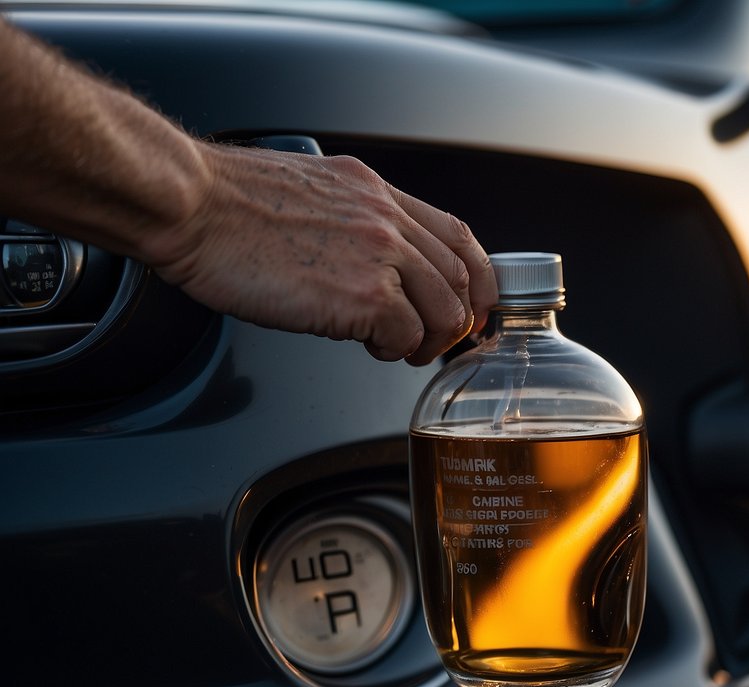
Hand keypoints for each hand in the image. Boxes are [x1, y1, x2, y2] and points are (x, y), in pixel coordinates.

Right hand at [144, 142, 496, 363]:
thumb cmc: (225, 205)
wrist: (191, 206)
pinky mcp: (362, 295)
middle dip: (457, 319)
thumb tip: (365, 258)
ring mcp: (380, 256)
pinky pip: (406, 335)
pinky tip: (370, 346)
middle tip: (433, 342)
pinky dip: (395, 350)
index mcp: (375, 192)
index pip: (456, 234)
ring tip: (399, 349)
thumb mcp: (309, 192)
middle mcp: (387, 220)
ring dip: (428, 340)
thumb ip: (350, 219)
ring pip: (444, 310)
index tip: (473, 303)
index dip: (476, 276)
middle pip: (461, 278)